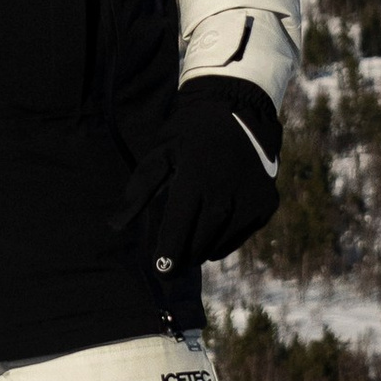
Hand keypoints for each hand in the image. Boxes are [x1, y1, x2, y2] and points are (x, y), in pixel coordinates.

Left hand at [114, 78, 281, 270]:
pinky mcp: (265, 205)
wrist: (240, 110)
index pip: (178, 229)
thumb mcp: (161, 152)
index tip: (160, 271)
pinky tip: (213, 228)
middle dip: (182, 255)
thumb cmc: (191, 132)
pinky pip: (239, 236)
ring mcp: (250, 201)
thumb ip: (139, 190)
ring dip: (201, 249)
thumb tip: (115, 225)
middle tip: (171, 261)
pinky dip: (223, 239)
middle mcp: (226, 194)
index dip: (168, 254)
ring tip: (191, 244)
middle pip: (199, 242)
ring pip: (219, 243)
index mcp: (195, 179)